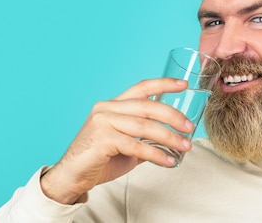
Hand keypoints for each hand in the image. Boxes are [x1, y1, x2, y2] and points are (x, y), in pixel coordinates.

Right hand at [40, 78, 193, 203]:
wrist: (72, 176)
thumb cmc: (99, 159)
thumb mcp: (126, 144)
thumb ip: (144, 138)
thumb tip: (171, 141)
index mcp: (113, 105)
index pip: (141, 87)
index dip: (163, 84)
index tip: (184, 84)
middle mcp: (107, 108)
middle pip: (147, 106)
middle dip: (172, 115)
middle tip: (189, 127)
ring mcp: (102, 122)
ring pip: (144, 126)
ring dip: (169, 137)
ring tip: (185, 146)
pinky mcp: (102, 139)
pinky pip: (136, 146)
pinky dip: (155, 154)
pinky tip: (168, 161)